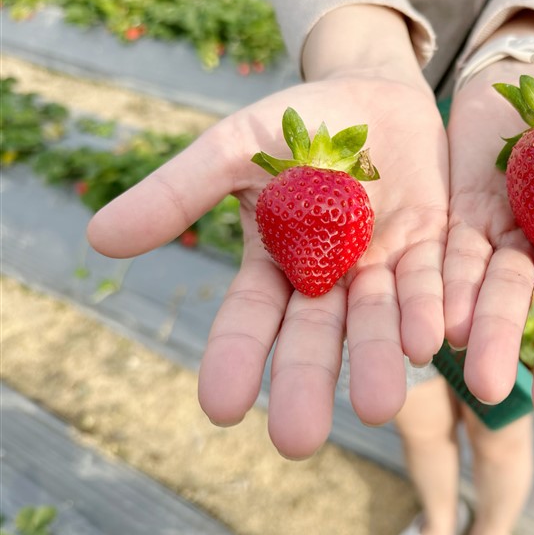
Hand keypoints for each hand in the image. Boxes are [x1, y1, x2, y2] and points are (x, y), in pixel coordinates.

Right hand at [88, 77, 448, 456]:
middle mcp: (330, 279)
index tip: (218, 407)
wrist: (372, 93)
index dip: (234, 358)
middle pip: (317, 338)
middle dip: (307, 383)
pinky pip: (433, 283)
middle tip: (297, 441)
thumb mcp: (233, 148)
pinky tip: (433, 340)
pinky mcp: (432, 249)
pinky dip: (432, 310)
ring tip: (378, 405)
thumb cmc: (294, 123)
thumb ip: (179, 190)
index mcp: (276, 263)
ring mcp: (383, 267)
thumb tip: (99, 238)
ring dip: (378, 359)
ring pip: (380, 321)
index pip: (249, 319)